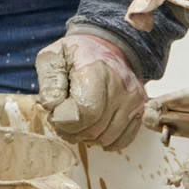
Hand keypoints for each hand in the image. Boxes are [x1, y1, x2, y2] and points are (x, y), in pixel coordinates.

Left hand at [35, 34, 145, 151]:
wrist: (107, 46)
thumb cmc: (76, 54)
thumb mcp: (54, 57)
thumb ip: (49, 81)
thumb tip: (51, 105)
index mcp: (97, 71)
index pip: (83, 113)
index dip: (63, 121)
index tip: (53, 113)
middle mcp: (121, 86)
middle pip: (94, 129)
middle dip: (71, 131)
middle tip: (60, 120)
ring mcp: (133, 100)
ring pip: (107, 137)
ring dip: (86, 138)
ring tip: (75, 124)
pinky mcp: (139, 109)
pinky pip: (123, 139)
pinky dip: (106, 142)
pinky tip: (93, 131)